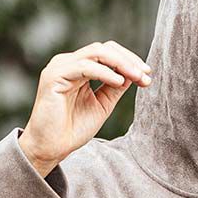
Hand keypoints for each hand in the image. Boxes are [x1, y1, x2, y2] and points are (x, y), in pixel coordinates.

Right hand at [18, 42, 151, 175]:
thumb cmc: (72, 130)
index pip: (107, 53)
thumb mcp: (102, 105)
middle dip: (128, 60)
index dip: (129, 60)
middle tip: (146, 74)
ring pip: (96, 53)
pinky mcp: (54, 76)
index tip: (147, 75)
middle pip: (104, 48)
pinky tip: (119, 82)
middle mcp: (68, 62)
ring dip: (120, 63)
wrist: (50, 148)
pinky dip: (105, 72)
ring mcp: (60, 67)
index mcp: (78, 68)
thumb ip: (115, 88)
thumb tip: (135, 73)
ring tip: (137, 77)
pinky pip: (85, 67)